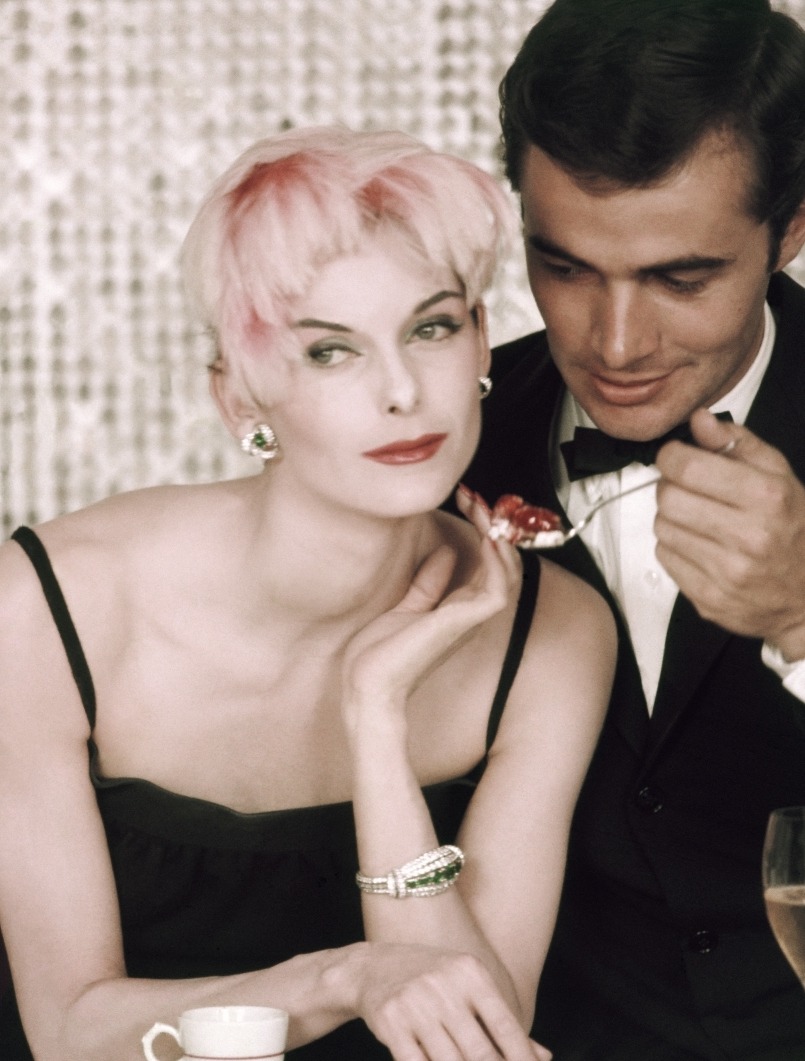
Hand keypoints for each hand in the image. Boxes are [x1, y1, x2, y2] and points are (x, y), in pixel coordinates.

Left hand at [341, 489, 519, 718]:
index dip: (483, 528)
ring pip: (506, 570)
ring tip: (480, 506)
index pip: (487, 561)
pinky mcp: (464, 622)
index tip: (466, 500)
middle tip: (473, 495)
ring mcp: (470, 618)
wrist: (367, 686)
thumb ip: (428, 581)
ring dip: (496, 533)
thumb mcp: (405, 605)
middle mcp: (470, 612)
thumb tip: (445, 552)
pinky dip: (497, 561)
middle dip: (491, 522)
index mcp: (458, 608)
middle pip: (501, 560)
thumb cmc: (380, 656)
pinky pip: (497, 588)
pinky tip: (487, 537)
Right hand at [356, 942, 551, 1060]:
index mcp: (470, 972)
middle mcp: (444, 984)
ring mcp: (416, 1003)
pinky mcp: (391, 1022)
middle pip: (480, 1052)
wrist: (372, 966)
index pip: (505, 1024)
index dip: (522, 1058)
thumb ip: (501, 1021)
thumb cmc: (431, 980)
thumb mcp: (467, 987)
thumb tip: (543, 1056)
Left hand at [654, 408, 804, 658]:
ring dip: (672, 517)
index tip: (675, 456)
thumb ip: (737, 443)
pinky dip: (674, 547)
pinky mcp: (709, 600)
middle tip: (687, 488)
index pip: (688, 467)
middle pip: (669, 498)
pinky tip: (699, 545)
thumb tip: (699, 420)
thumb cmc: (791, 526)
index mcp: (767, 498)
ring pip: (662, 527)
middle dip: (670, 486)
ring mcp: (728, 573)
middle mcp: (749, 537)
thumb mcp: (778, 474)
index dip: (671, 456)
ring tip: (698, 518)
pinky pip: (664, 558)